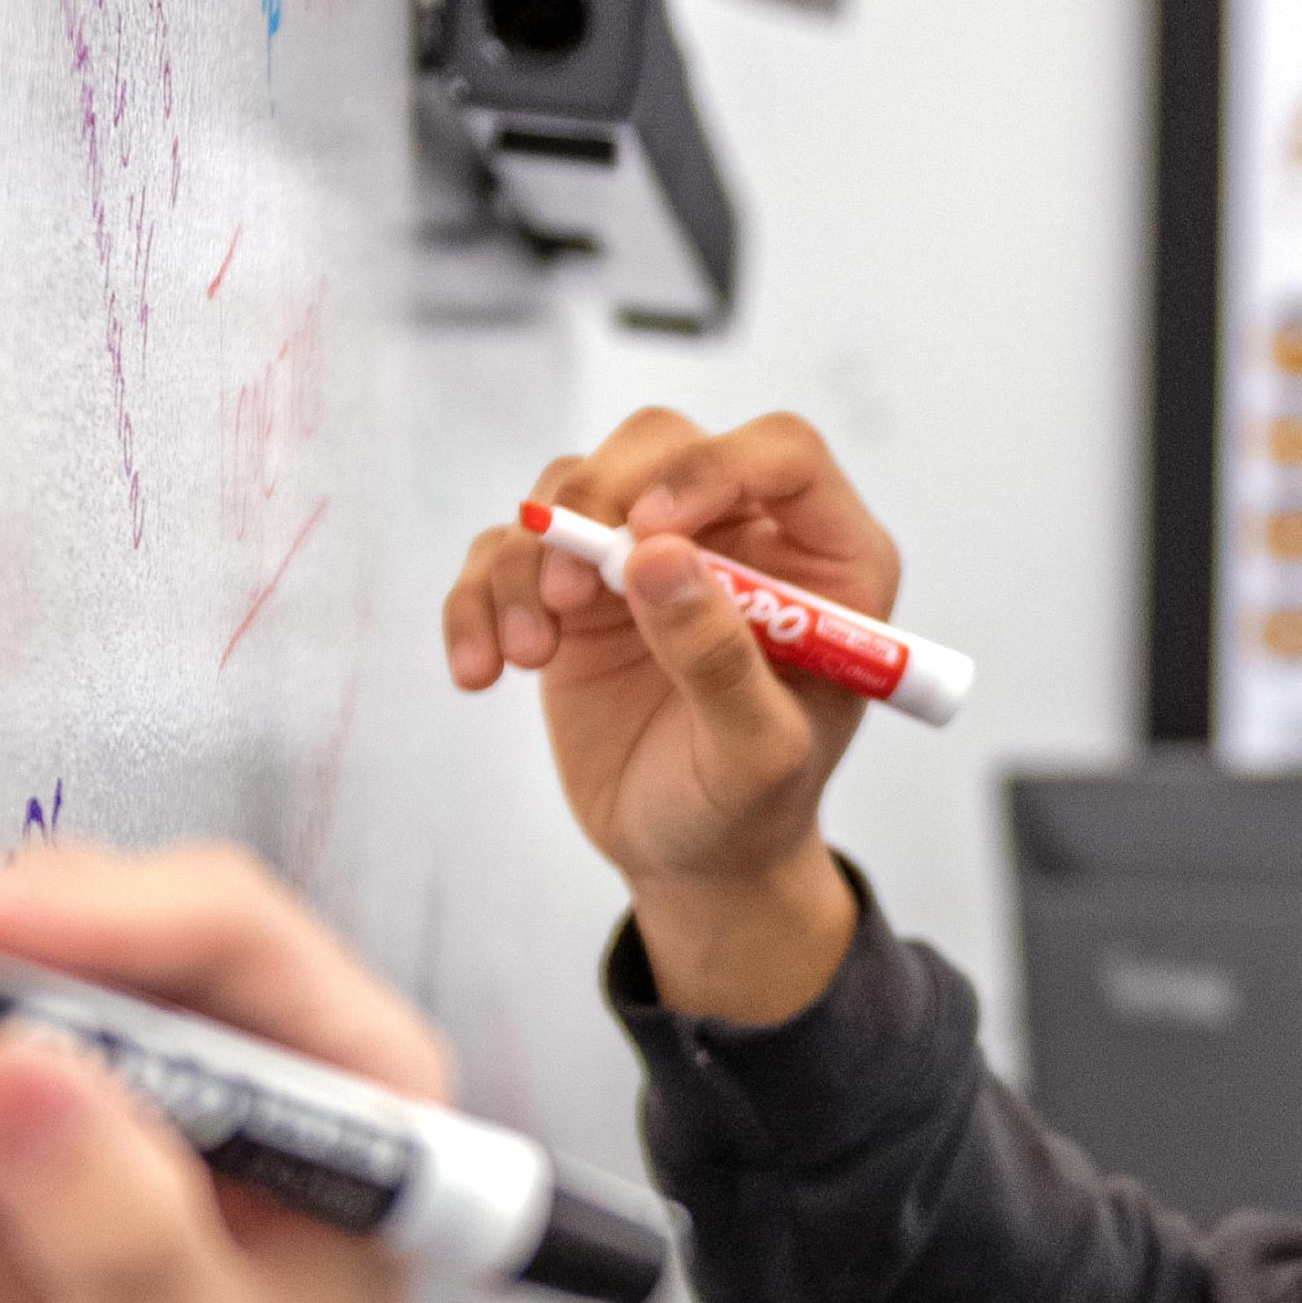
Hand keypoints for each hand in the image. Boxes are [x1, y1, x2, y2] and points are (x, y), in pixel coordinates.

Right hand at [438, 406, 891, 1018]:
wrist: (692, 859)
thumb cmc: (751, 806)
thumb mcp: (756, 752)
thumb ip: (718, 657)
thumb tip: (660, 555)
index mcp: (822, 558)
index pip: (780, 453)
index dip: (713, 468)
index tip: (648, 529)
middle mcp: (736, 533)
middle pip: (659, 444)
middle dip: (598, 498)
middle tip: (569, 589)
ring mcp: (647, 555)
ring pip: (572, 485)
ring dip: (531, 559)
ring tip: (532, 655)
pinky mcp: (576, 589)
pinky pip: (508, 553)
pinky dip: (479, 601)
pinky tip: (481, 671)